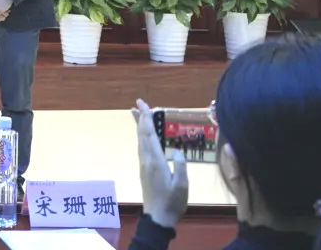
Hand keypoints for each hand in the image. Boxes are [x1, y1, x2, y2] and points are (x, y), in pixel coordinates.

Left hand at [133, 99, 188, 228]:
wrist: (158, 218)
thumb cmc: (172, 202)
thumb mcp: (182, 186)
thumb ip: (181, 167)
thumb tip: (176, 151)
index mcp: (156, 161)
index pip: (149, 134)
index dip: (146, 118)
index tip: (142, 104)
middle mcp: (147, 160)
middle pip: (142, 134)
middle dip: (140, 117)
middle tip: (139, 103)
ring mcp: (144, 165)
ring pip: (140, 140)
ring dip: (139, 126)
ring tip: (138, 114)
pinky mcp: (145, 170)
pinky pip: (142, 147)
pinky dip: (142, 136)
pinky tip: (144, 136)